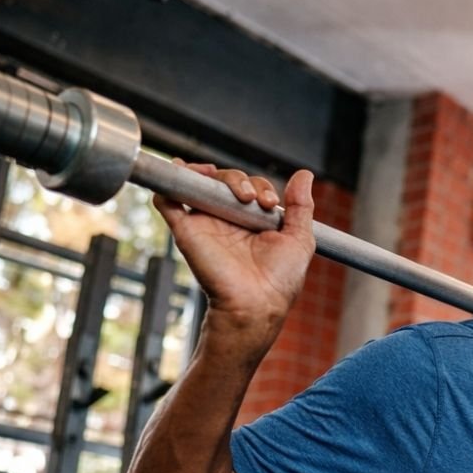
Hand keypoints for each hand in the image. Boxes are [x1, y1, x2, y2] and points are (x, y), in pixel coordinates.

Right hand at [154, 163, 316, 354]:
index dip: (259, 185)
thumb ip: (301, 206)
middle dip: (238, 178)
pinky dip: (171, 180)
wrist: (257, 302)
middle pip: (223, 180)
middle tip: (252, 198)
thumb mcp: (300, 238)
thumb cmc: (280, 279)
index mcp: (250, 221)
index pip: (249, 187)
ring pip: (197, 182)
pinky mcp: (185, 230)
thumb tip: (305, 174)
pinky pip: (167, 199)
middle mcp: (226, 219)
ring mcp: (204, 223)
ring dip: (207, 172)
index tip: (270, 203)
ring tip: (224, 182)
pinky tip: (183, 169)